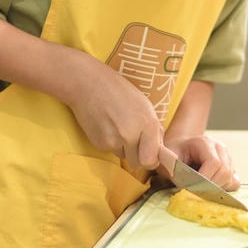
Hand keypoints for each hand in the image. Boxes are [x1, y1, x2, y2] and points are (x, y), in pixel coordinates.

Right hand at [63, 55, 166, 171]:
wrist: (88, 84)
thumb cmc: (118, 90)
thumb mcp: (144, 104)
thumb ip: (153, 128)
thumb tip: (159, 149)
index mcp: (146, 123)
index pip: (151, 160)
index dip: (151, 158)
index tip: (150, 151)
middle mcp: (130, 135)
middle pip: (137, 163)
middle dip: (137, 155)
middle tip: (133, 139)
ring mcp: (113, 141)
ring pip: (124, 157)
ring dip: (124, 148)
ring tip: (118, 126)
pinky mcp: (99, 143)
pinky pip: (110, 151)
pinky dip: (110, 142)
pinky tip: (107, 126)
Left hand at [164, 134, 239, 190]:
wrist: (182, 148)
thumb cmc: (175, 153)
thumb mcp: (168, 158)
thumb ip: (174, 170)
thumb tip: (186, 186)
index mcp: (205, 143)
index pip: (214, 163)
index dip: (205, 179)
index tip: (192, 189)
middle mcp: (220, 149)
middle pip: (225, 172)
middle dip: (211, 187)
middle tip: (196, 192)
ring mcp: (228, 158)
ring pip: (230, 179)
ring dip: (216, 189)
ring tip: (201, 188)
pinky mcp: (231, 168)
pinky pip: (234, 183)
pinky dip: (224, 189)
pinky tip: (210, 188)